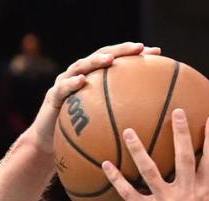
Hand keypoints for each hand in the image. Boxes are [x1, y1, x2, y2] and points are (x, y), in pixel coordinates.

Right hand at [23, 42, 160, 153]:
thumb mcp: (107, 128)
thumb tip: (157, 128)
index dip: (136, 55)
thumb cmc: (82, 137)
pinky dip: (72, 83)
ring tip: (110, 60)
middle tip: (139, 47)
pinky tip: (82, 81)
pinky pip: (62, 88)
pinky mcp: (53, 97)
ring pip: (82, 66)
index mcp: (97, 80)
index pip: (119, 61)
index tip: (157, 52)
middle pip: (103, 56)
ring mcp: (66, 83)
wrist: (50, 145)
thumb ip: (125, 120)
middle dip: (121, 50)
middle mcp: (82, 76)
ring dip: (96, 61)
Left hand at [101, 109, 208, 200]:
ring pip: (151, 171)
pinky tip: (106, 163)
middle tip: (175, 111)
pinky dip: (116, 179)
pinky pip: (129, 193)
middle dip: (180, 133)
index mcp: (203, 196)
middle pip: (184, 159)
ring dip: (139, 149)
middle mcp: (186, 198)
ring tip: (130, 130)